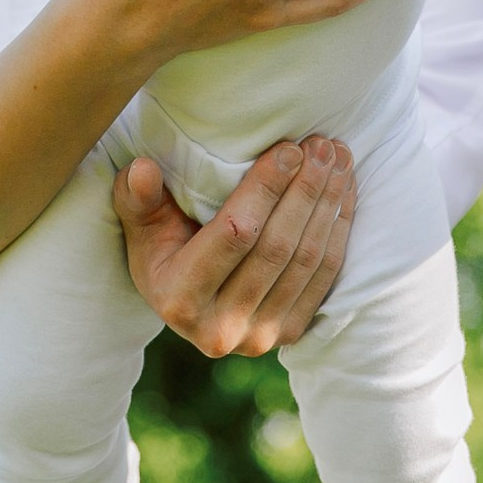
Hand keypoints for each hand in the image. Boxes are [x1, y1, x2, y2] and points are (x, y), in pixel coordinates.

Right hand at [116, 138, 354, 355]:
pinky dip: (339, 230)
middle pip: (278, 248)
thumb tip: (142, 169)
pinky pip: (325, 277)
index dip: (266, 190)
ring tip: (339, 157)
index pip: (235, 235)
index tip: (288, 148)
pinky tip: (345, 191)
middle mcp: (220, 329)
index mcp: (179, 300)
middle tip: (322, 144)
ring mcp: (260, 337)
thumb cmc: (161, 250)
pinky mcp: (289, 334)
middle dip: (306, 189)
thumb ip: (137, 198)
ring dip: (329, 203)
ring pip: (307, 261)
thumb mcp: (141, 226)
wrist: (186, 301)